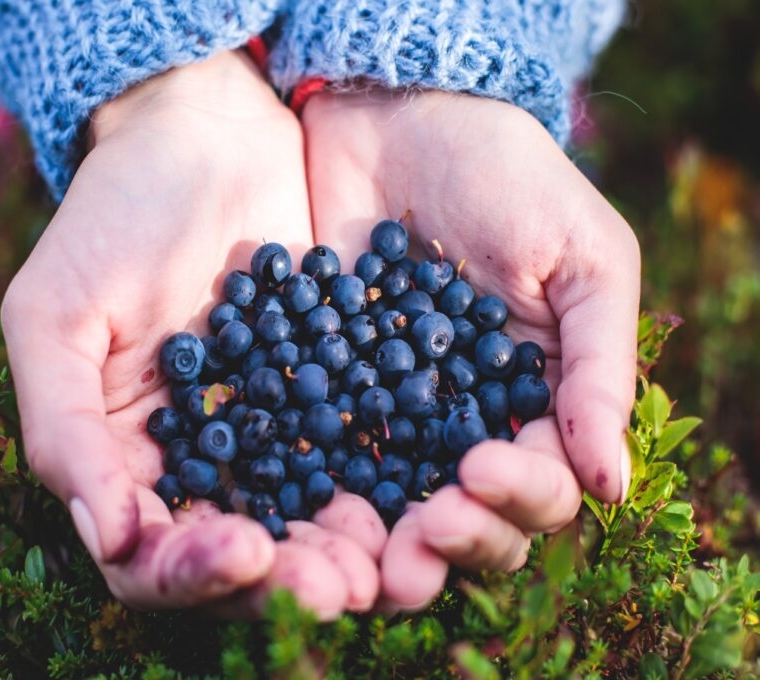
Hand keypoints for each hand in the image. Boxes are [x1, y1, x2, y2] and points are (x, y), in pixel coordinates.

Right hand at [1, 52, 381, 616]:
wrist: (207, 137)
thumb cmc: (114, 216)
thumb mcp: (59, 314)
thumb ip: (64, 429)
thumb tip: (108, 542)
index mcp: (128, 458)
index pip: (150, 555)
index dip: (193, 573)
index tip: (246, 551)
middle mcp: (204, 460)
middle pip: (243, 556)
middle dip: (290, 579)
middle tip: (343, 584)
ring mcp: (274, 428)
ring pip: (310, 519)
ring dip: (346, 550)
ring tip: (387, 558)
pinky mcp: (335, 389)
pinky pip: (361, 451)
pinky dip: (388, 482)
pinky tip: (420, 492)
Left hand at [302, 90, 639, 608]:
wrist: (398, 116)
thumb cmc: (508, 178)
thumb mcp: (582, 259)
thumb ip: (597, 367)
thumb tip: (613, 485)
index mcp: (535, 401)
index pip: (540, 482)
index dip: (519, 495)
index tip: (480, 470)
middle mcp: (462, 421)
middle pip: (467, 516)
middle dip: (453, 540)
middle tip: (422, 537)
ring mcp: (387, 410)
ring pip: (391, 505)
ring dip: (382, 543)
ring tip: (361, 559)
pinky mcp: (321, 385)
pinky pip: (317, 450)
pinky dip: (311, 488)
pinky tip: (295, 507)